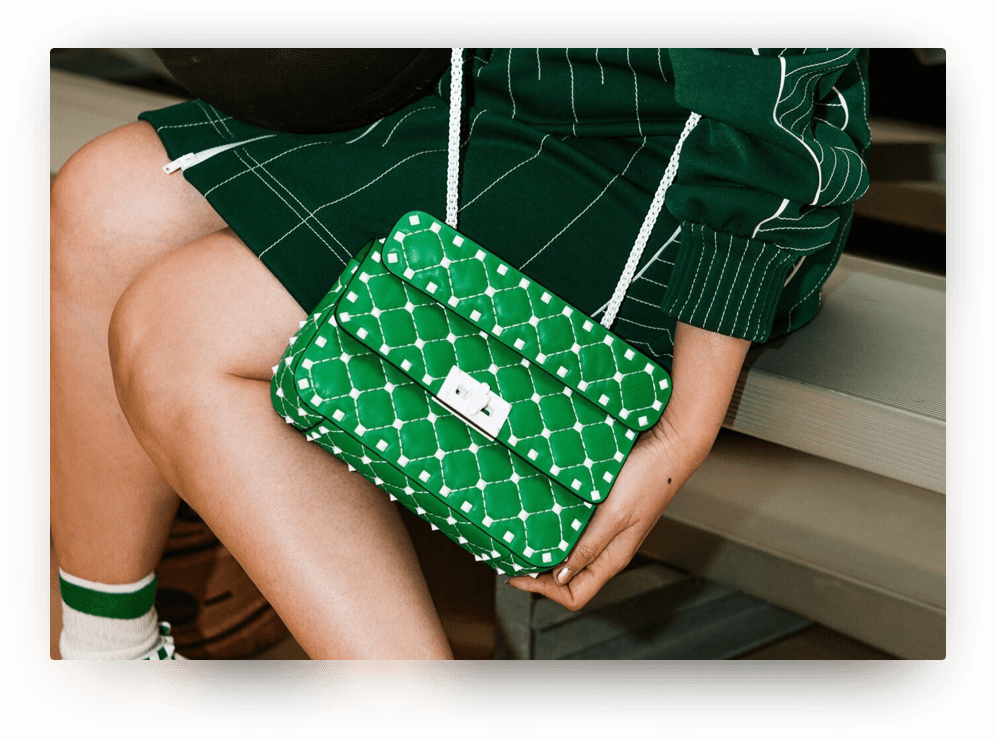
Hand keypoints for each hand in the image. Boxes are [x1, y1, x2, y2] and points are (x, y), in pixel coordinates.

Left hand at [505, 412, 701, 610]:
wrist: (667, 445)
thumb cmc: (648, 479)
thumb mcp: (614, 515)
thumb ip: (589, 547)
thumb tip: (561, 575)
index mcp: (613, 558)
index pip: (575, 595)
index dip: (544, 591)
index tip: (517, 575)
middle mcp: (608, 549)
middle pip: (569, 580)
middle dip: (539, 574)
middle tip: (512, 557)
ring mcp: (606, 531)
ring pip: (570, 556)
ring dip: (546, 552)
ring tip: (522, 539)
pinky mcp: (604, 511)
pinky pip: (576, 531)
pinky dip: (556, 530)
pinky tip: (542, 516)